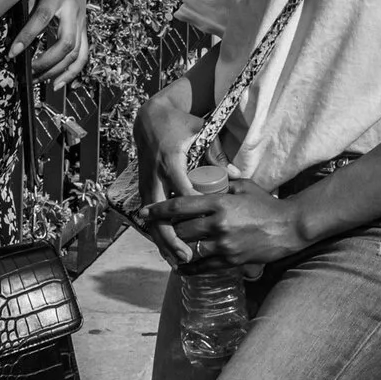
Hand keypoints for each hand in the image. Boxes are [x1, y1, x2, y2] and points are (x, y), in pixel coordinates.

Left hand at [9, 0, 88, 89]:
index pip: (42, 18)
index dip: (27, 37)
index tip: (12, 53)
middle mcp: (73, 7)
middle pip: (65, 42)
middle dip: (46, 61)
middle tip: (29, 70)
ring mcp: (81, 19)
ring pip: (76, 52)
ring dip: (57, 70)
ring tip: (40, 80)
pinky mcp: (84, 26)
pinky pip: (83, 53)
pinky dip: (72, 72)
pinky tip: (58, 83)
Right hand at [133, 90, 206, 262]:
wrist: (149, 118)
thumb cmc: (180, 124)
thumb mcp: (201, 133)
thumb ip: (217, 154)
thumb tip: (236, 175)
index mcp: (171, 162)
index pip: (183, 194)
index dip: (194, 214)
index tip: (207, 230)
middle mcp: (156, 176)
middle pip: (161, 215)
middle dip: (172, 238)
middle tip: (186, 257)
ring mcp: (147, 183)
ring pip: (151, 220)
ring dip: (162, 241)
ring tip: (177, 261)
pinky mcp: (143, 187)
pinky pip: (150, 215)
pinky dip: (157, 232)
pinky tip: (167, 248)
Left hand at [153, 176, 308, 275]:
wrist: (289, 227)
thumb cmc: (267, 204)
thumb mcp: (244, 186)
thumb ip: (223, 182)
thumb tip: (208, 177)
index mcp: (220, 203)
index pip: (180, 206)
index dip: (158, 210)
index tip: (144, 212)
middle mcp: (218, 224)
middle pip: (180, 229)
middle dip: (169, 229)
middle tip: (160, 229)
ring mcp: (224, 244)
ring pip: (189, 248)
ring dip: (178, 248)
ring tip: (168, 247)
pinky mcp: (230, 260)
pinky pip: (202, 267)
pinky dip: (189, 268)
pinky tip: (181, 267)